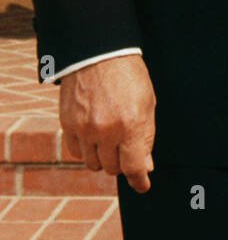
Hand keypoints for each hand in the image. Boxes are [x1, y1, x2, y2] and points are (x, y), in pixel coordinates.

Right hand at [59, 54, 155, 192]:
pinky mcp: (68, 124)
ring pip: (93, 163)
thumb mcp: (147, 104)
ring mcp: (84, 129)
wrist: (99, 53)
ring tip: (110, 140)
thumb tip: (145, 166)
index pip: (133, 167)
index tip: (143, 186)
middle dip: (122, 163)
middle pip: (112, 168)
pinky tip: (93, 137)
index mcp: (130, 125)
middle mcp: (105, 131)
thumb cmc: (129, 76)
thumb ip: (146, 137)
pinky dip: (85, 150)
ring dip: (103, 158)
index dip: (139, 181)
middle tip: (126, 149)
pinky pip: (76, 152)